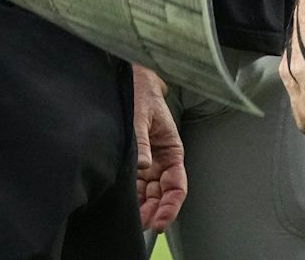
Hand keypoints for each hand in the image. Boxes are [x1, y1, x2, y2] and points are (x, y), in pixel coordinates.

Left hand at [132, 66, 186, 231]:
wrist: (130, 81)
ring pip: (150, 192)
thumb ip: (142, 140)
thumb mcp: (141, 115)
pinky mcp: (134, 161)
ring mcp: (148, 162)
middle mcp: (162, 159)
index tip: (160, 221)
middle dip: (156, 210)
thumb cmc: (142, 93)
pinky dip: (133, 196)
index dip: (171, 205)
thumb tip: (143, 165)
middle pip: (163, 193)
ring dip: (144, 207)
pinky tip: (127, 205)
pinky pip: (136, 184)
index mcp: (172, 149)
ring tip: (134, 219)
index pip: (177, 185)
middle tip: (143, 224)